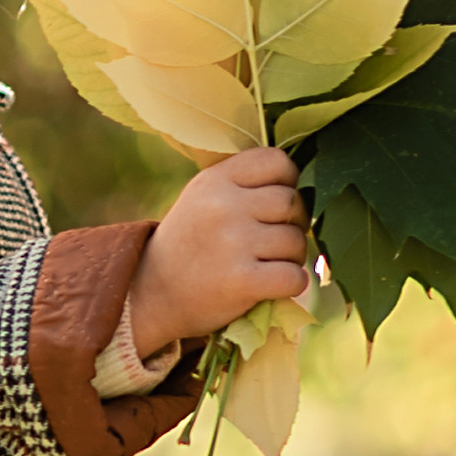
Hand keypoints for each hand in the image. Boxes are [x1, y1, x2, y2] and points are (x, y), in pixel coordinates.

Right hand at [130, 149, 309, 355]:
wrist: (151, 294)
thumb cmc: (189, 244)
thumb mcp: (203, 198)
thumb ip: (243, 184)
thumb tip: (305, 183)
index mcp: (216, 179)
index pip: (277, 161)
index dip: (287, 183)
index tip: (272, 206)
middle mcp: (224, 205)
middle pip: (292, 203)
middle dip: (292, 224)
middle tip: (272, 242)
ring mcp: (233, 242)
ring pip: (297, 241)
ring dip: (291, 258)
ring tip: (267, 265)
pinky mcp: (242, 281)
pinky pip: (294, 276)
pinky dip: (292, 284)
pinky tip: (272, 286)